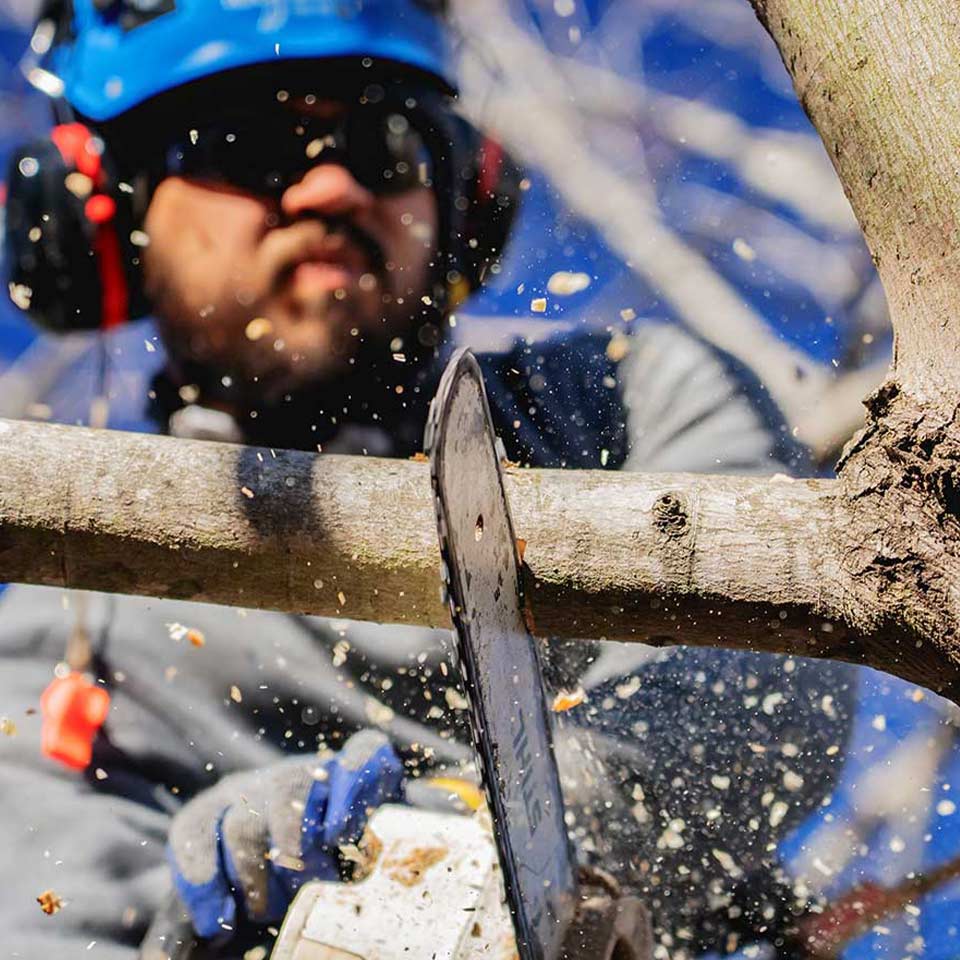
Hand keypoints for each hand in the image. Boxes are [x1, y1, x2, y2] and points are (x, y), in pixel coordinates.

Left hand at [167, 729, 403, 939]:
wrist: (346, 821)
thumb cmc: (275, 870)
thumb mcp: (229, 896)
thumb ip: (193, 924)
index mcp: (222, 809)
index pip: (194, 827)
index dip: (198, 873)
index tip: (214, 923)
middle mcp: (263, 784)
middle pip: (242, 824)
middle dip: (253, 878)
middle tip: (267, 911)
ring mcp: (311, 770)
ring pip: (288, 797)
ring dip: (294, 850)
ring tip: (311, 883)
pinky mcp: (359, 760)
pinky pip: (356, 758)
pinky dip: (350, 789)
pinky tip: (341, 831)